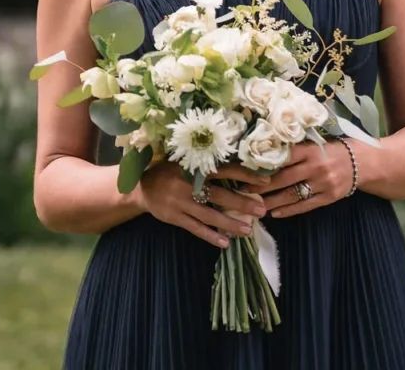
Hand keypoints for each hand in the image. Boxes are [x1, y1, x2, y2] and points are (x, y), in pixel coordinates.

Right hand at [138, 160, 266, 247]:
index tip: (263, 181)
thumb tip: (236, 165)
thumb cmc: (168, 170)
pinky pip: (195, 228)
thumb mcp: (184, 160)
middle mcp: (189, 185)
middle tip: (262, 211)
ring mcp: (181, 203)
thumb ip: (204, 163)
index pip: (224, 170)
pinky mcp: (174, 218)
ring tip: (247, 230)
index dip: (244, 175)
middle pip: (220, 195)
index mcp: (194, 166)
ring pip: (209, 216)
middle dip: (242, 203)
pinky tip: (225, 243)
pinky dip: (210, 236)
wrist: (140, 187)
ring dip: (229, 224)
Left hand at [252, 141, 354, 217]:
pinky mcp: (329, 197)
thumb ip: (295, 149)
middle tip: (243, 189)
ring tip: (255, 205)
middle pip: (284, 178)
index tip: (246, 169)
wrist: (361, 162)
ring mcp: (323, 183)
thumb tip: (266, 153)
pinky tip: (275, 213)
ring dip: (272, 201)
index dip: (264, 164)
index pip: (283, 157)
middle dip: (262, 185)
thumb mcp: (315, 144)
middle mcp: (316, 166)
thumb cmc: (332, 150)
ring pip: (292, 195)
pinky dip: (289, 210)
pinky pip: (305, 206)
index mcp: (310, 149)